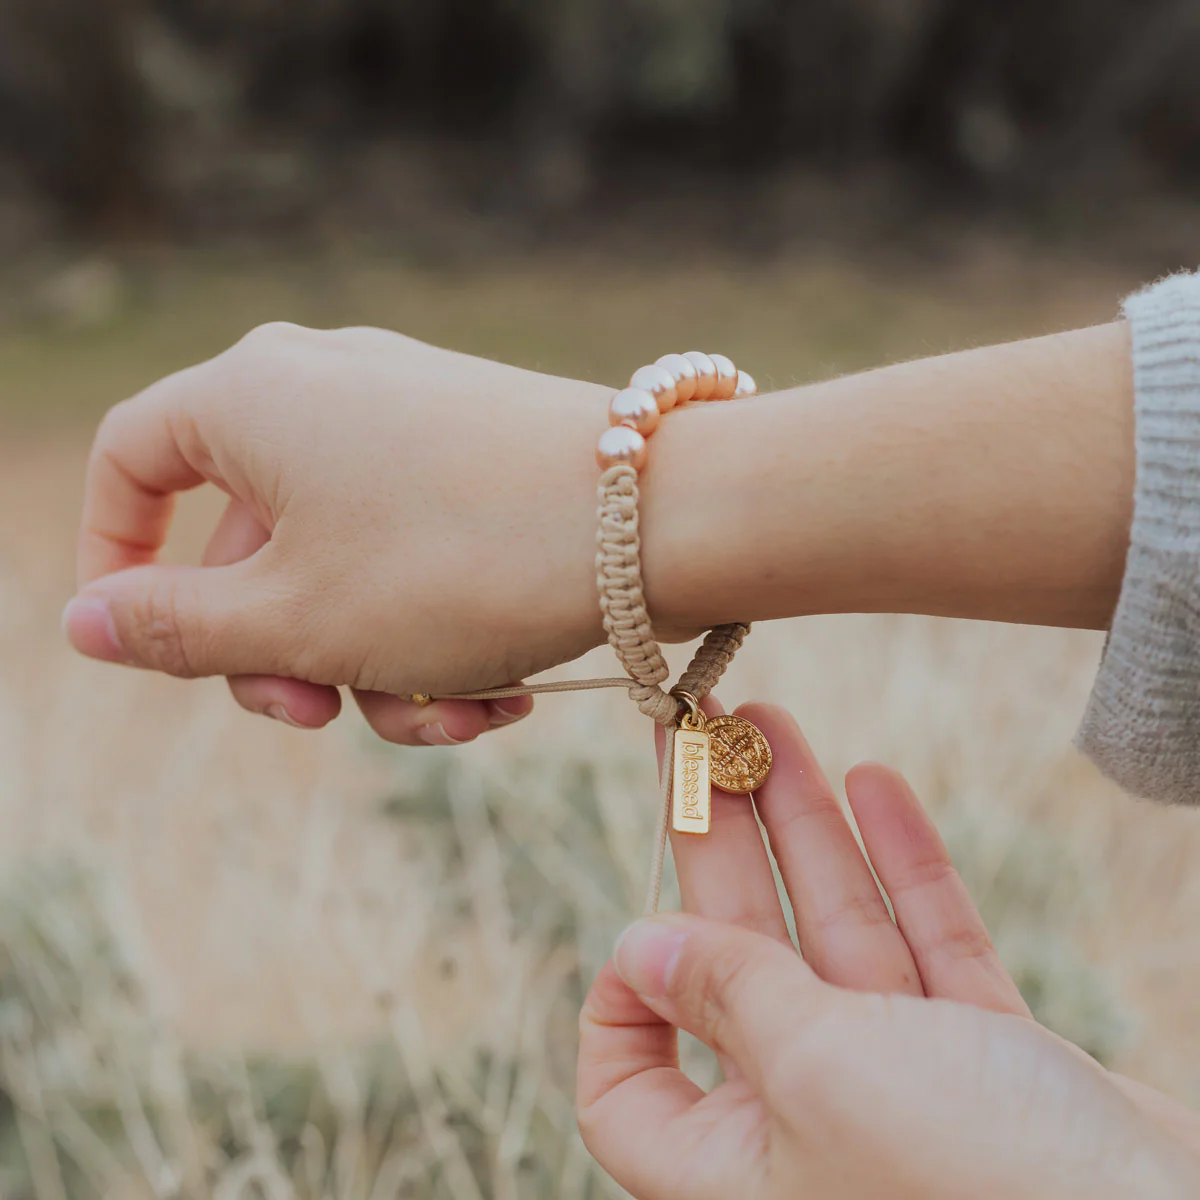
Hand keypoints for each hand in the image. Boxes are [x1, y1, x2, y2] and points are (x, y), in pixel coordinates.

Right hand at [64, 323, 618, 742]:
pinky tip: (500, 696)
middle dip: (282, 651)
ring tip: (453, 716)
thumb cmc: (462, 562)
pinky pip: (419, 554)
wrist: (662, 519)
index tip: (143, 643)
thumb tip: (84, 622)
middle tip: (322, 719)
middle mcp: (327, 385)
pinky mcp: (479, 456)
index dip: (115, 555)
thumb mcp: (297, 619)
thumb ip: (176, 627)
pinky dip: (439, 631)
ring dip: (379, 663)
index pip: (131, 461)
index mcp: (252, 397)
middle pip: (249, 538)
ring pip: (345, 565)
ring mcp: (411, 417)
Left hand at [577, 700, 1199, 1198]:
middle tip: (699, 729)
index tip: (641, 912)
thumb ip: (725, 996)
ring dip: (802, 824)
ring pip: (831, 932)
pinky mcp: (979, 1058)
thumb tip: (634, 947)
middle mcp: (806, 1124)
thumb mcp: (817, 1070)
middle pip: (735, 957)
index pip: (630, 1089)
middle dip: (720, 835)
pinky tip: (872, 781)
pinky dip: (899, 866)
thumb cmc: (978, 1181)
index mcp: (736, 1163)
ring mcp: (899, 1085)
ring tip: (768, 722)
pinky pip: (922, 945)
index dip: (618, 1003)